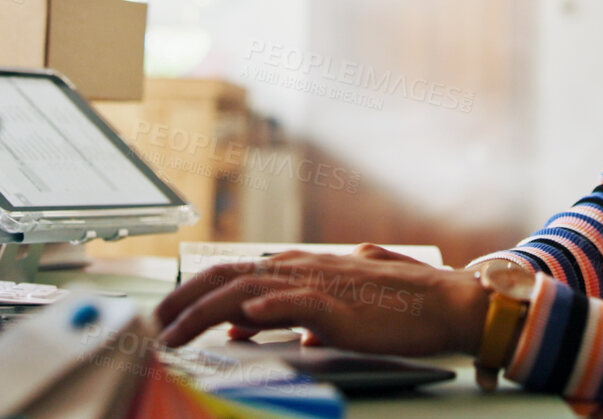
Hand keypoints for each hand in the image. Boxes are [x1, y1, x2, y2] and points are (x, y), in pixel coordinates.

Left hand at [154, 243, 487, 356]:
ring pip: (249, 292)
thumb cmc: (400, 303)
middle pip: (228, 277)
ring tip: (174, 335)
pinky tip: (244, 320)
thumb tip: (257, 320)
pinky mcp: (340, 307)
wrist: (447, 302)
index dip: (197, 291)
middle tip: (155, 325)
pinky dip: (267, 310)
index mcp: (302, 267)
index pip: (235, 273)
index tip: (169, 313)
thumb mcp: (340, 302)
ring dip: (205, 313)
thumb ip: (296, 309)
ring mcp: (320, 285)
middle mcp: (303, 269)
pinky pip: (297, 305)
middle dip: (184, 300)